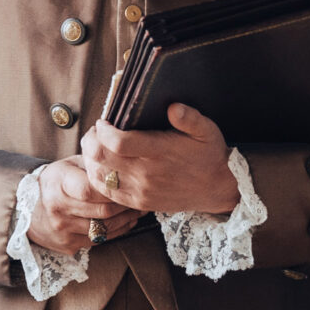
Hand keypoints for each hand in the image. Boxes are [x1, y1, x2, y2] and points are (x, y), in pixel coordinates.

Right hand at [25, 156, 144, 254]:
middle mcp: (58, 208)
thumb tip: (123, 159)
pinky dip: (118, 231)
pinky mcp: (68, 244)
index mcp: (58, 183)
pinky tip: (127, 221)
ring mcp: (63, 229)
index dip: (113, 190)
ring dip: (126, 220)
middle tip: (140, 198)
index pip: (90, 190)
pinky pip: (100, 240)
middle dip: (126, 206)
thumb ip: (93, 164)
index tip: (127, 185)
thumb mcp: (68, 165)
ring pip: (105, 228)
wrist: (26, 208)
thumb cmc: (55, 182)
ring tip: (138, 209)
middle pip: (103, 211)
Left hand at [78, 104, 240, 216]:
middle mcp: (147, 174)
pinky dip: (97, 178)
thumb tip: (173, 107)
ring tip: (96, 147)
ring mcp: (141, 191)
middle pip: (101, 158)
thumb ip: (189, 117)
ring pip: (99, 176)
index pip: (117, 143)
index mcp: (161, 152)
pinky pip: (106, 193)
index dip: (103, 130)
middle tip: (96, 132)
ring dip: (91, 160)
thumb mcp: (207, 130)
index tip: (104, 121)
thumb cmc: (210, 155)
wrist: (218, 189)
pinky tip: (102, 167)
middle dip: (91, 141)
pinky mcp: (139, 203)